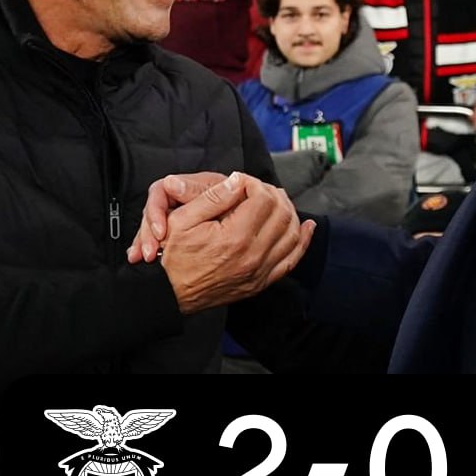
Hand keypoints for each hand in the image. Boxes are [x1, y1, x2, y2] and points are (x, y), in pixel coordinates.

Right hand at [133, 172, 316, 312]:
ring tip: (276, 201)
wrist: (169, 294)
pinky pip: (292, 259)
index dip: (254, 183)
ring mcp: (260, 272)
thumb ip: (213, 197)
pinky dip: (302, 241)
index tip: (241, 182)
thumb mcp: (182, 220)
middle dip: (273, 194)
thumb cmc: (173, 257)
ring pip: (292, 234)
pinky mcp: (261, 282)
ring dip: (289, 212)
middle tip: (257, 189)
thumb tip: (238, 181)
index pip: (262, 198)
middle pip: (282, 213)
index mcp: (234, 238)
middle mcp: (253, 256)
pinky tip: (306, 226)